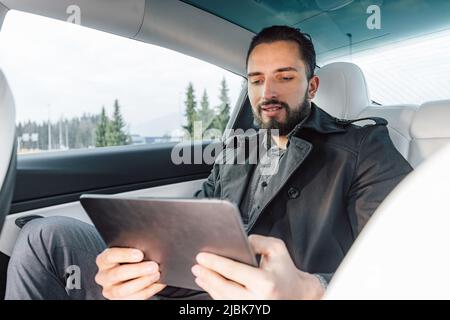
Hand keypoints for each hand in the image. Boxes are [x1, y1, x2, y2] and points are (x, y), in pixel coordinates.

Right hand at [95, 247, 165, 299]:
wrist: (128, 276)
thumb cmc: (129, 260)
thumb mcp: (128, 252)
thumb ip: (134, 250)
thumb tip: (150, 248)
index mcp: (103, 260)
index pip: (110, 256)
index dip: (125, 255)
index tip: (140, 254)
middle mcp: (103, 276)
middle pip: (118, 274)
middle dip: (138, 270)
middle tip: (153, 266)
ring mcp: (110, 290)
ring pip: (124, 290)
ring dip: (143, 282)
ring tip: (156, 275)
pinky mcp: (119, 300)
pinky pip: (134, 298)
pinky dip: (149, 290)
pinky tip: (158, 283)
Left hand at [192, 235, 324, 299]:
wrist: (298, 295)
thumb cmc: (286, 271)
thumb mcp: (277, 249)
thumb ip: (258, 241)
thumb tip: (239, 241)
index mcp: (266, 283)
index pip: (233, 271)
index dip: (215, 263)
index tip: (201, 257)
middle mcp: (258, 300)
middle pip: (224, 288)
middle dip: (207, 276)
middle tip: (196, 266)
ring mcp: (253, 309)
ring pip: (223, 298)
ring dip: (209, 286)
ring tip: (200, 274)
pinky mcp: (248, 313)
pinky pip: (228, 305)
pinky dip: (216, 294)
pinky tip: (210, 284)